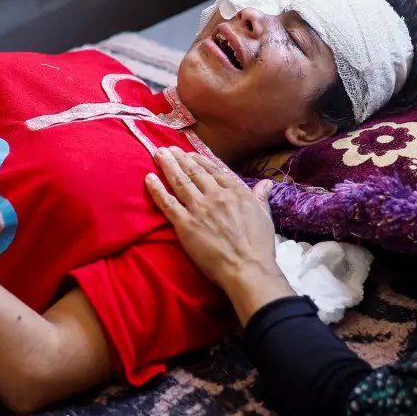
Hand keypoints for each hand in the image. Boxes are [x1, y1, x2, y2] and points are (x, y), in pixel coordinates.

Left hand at [145, 147, 294, 324]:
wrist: (246, 267)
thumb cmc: (258, 245)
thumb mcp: (264, 215)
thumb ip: (260, 196)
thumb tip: (267, 183)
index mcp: (234, 191)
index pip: (213, 170)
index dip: (198, 160)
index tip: (189, 153)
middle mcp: (215, 195)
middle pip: (193, 172)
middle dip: (179, 158)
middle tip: (168, 148)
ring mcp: (198, 208)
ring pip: (179, 181)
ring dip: (167, 165)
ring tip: (158, 154)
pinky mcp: (185, 224)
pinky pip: (168, 203)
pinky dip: (157, 189)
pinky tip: (149, 178)